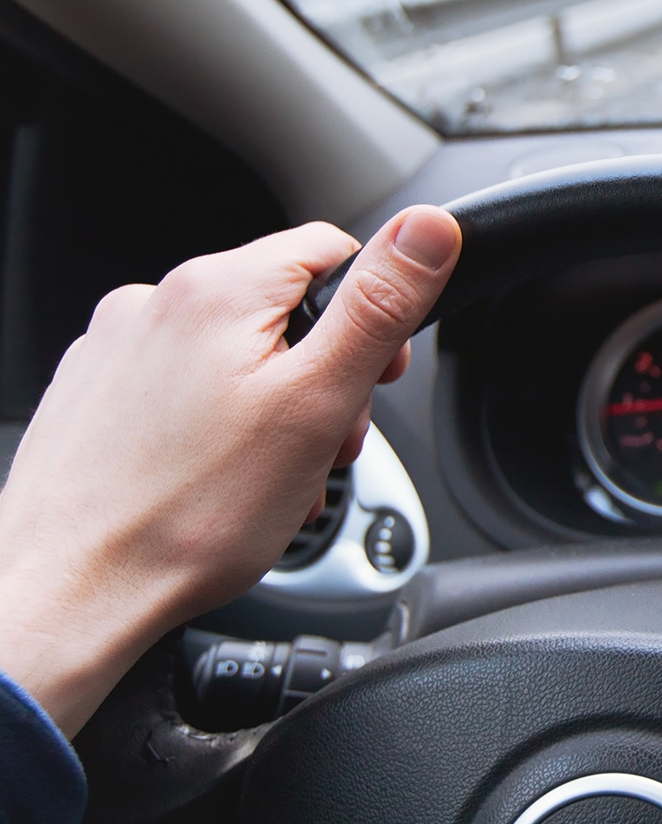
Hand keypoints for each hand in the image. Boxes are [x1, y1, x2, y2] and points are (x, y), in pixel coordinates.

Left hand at [0, 206, 460, 736]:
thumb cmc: (188, 515)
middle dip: (322, 375)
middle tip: (324, 445)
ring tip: (272, 478)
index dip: (374, 314)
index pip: (333, 249)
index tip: (376, 377)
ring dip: (274, 407)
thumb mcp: (318, 402)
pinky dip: (217, 427)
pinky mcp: (95, 394)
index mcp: (219, 289)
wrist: (69, 594)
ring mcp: (117, 347)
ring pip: (235, 353)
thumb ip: (379, 305)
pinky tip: (220, 481)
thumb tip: (430, 228)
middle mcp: (156, 301)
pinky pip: (184, 388)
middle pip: (284, 309)